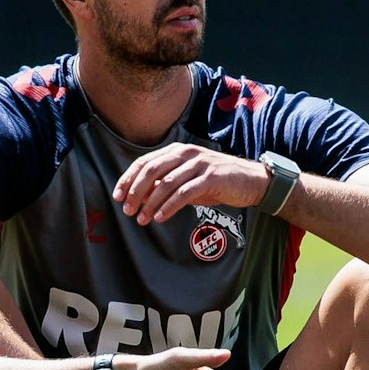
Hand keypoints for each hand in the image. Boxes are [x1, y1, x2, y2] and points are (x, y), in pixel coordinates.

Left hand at [111, 143, 268, 224]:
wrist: (250, 182)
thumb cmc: (217, 182)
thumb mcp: (188, 181)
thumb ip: (166, 185)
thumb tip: (141, 197)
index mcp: (178, 151)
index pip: (146, 162)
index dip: (128, 178)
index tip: (117, 195)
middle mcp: (187, 153)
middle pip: (152, 170)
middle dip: (135, 190)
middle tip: (126, 209)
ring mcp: (200, 164)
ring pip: (167, 182)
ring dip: (150, 202)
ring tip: (141, 218)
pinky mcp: (212, 178)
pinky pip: (185, 192)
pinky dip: (169, 206)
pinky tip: (160, 217)